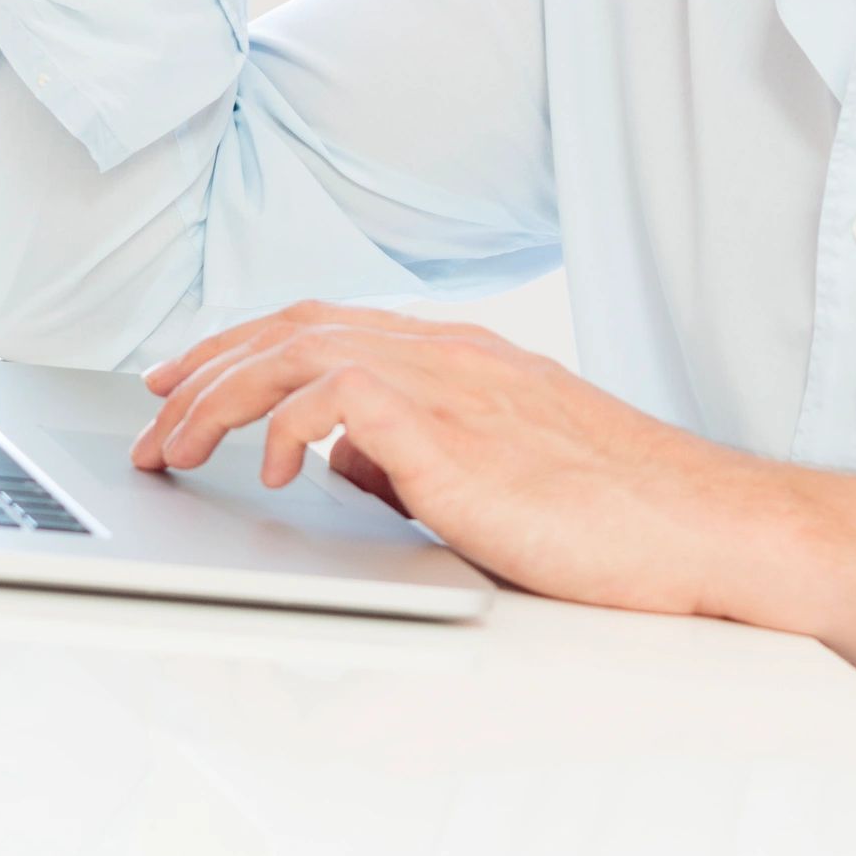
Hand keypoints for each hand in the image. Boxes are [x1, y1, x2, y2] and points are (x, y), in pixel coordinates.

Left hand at [130, 302, 789, 615]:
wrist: (706, 528)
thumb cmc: (616, 518)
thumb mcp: (493, 477)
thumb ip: (411, 457)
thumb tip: (340, 462)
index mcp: (454, 357)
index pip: (319, 327)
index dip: (239, 348)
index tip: (180, 380)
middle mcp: (444, 352)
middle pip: (290, 330)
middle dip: (204, 372)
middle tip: (150, 420)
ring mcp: (451, 382)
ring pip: (298, 354)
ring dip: (220, 401)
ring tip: (175, 450)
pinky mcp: (455, 429)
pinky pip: (340, 400)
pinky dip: (289, 424)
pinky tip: (272, 468)